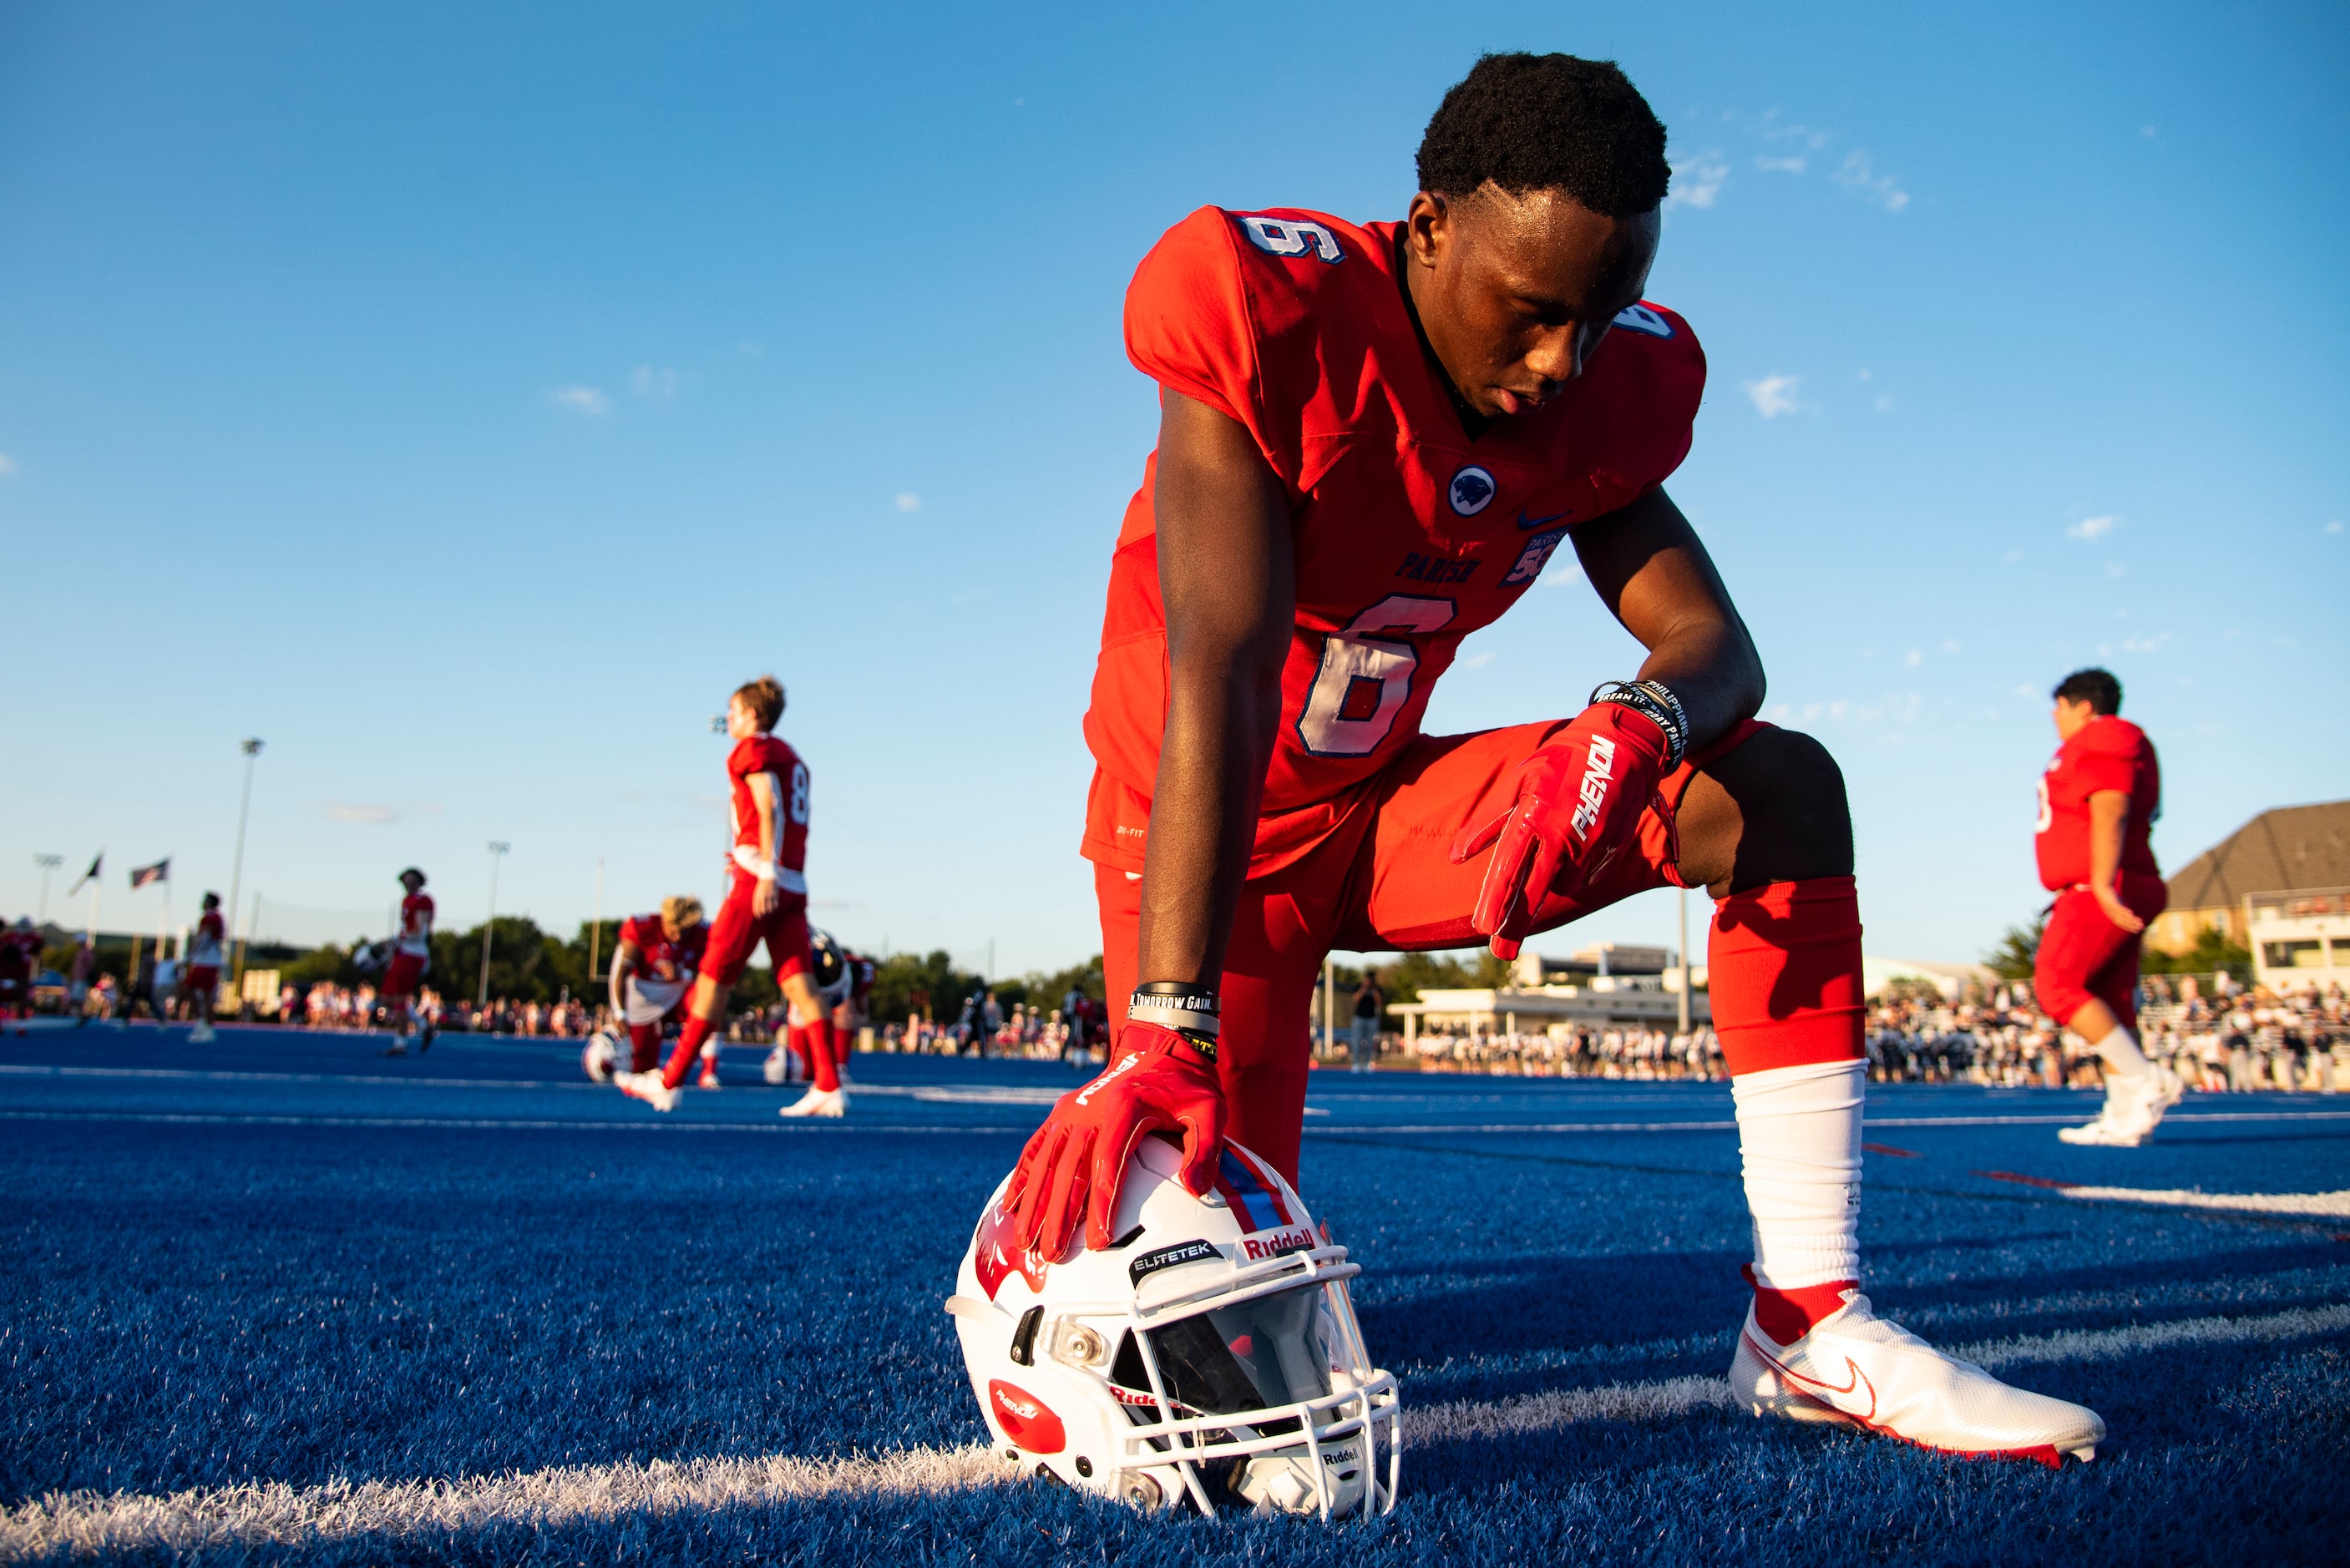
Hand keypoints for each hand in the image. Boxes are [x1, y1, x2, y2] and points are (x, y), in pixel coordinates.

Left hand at [753, 877, 779, 916]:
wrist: (768, 877)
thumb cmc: (761, 886)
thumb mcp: (757, 893)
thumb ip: (757, 901)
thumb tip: (758, 910)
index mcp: (758, 897)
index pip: (757, 909)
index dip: (758, 915)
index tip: (759, 917)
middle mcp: (764, 898)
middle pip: (764, 911)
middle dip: (764, 915)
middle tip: (764, 917)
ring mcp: (770, 897)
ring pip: (770, 909)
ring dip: (770, 913)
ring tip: (769, 915)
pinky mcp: (775, 896)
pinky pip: (775, 905)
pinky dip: (774, 909)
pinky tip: (773, 910)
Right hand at [1005, 1020, 1223, 1255]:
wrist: (1159, 1046)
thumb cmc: (1186, 1085)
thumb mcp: (1210, 1110)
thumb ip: (1206, 1149)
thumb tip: (1196, 1189)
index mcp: (1124, 1109)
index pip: (1107, 1166)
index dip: (1100, 1206)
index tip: (1096, 1242)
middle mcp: (1089, 1110)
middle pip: (1070, 1171)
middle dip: (1058, 1217)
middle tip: (1051, 1255)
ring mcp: (1070, 1111)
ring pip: (1046, 1163)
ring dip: (1034, 1204)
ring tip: (1025, 1243)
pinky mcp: (1061, 1113)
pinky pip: (1036, 1148)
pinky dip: (1022, 1177)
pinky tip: (1010, 1206)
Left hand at [1449, 703, 1674, 959]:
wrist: (1620, 747)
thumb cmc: (1560, 762)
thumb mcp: (1519, 783)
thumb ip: (1488, 823)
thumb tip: (1455, 856)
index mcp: (1533, 819)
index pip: (1509, 868)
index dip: (1495, 900)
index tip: (1482, 926)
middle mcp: (1561, 837)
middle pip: (1534, 891)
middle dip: (1516, 923)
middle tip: (1501, 952)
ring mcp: (1590, 846)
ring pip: (1562, 883)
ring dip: (1549, 885)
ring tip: (1548, 858)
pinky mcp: (1612, 850)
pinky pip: (1586, 873)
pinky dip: (1574, 870)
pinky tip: (1573, 848)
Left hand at [2093, 885, 2144, 933]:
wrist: (2101, 888)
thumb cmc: (2110, 896)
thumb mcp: (2117, 904)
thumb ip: (2123, 910)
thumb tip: (2131, 913)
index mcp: (2111, 915)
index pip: (2121, 924)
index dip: (2129, 928)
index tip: (2137, 931)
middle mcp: (2111, 914)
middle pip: (2122, 922)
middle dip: (2132, 925)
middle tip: (2141, 928)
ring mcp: (2111, 909)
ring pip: (2122, 916)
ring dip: (2131, 920)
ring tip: (2140, 922)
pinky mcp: (2112, 903)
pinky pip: (2119, 909)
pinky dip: (2125, 912)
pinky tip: (2132, 913)